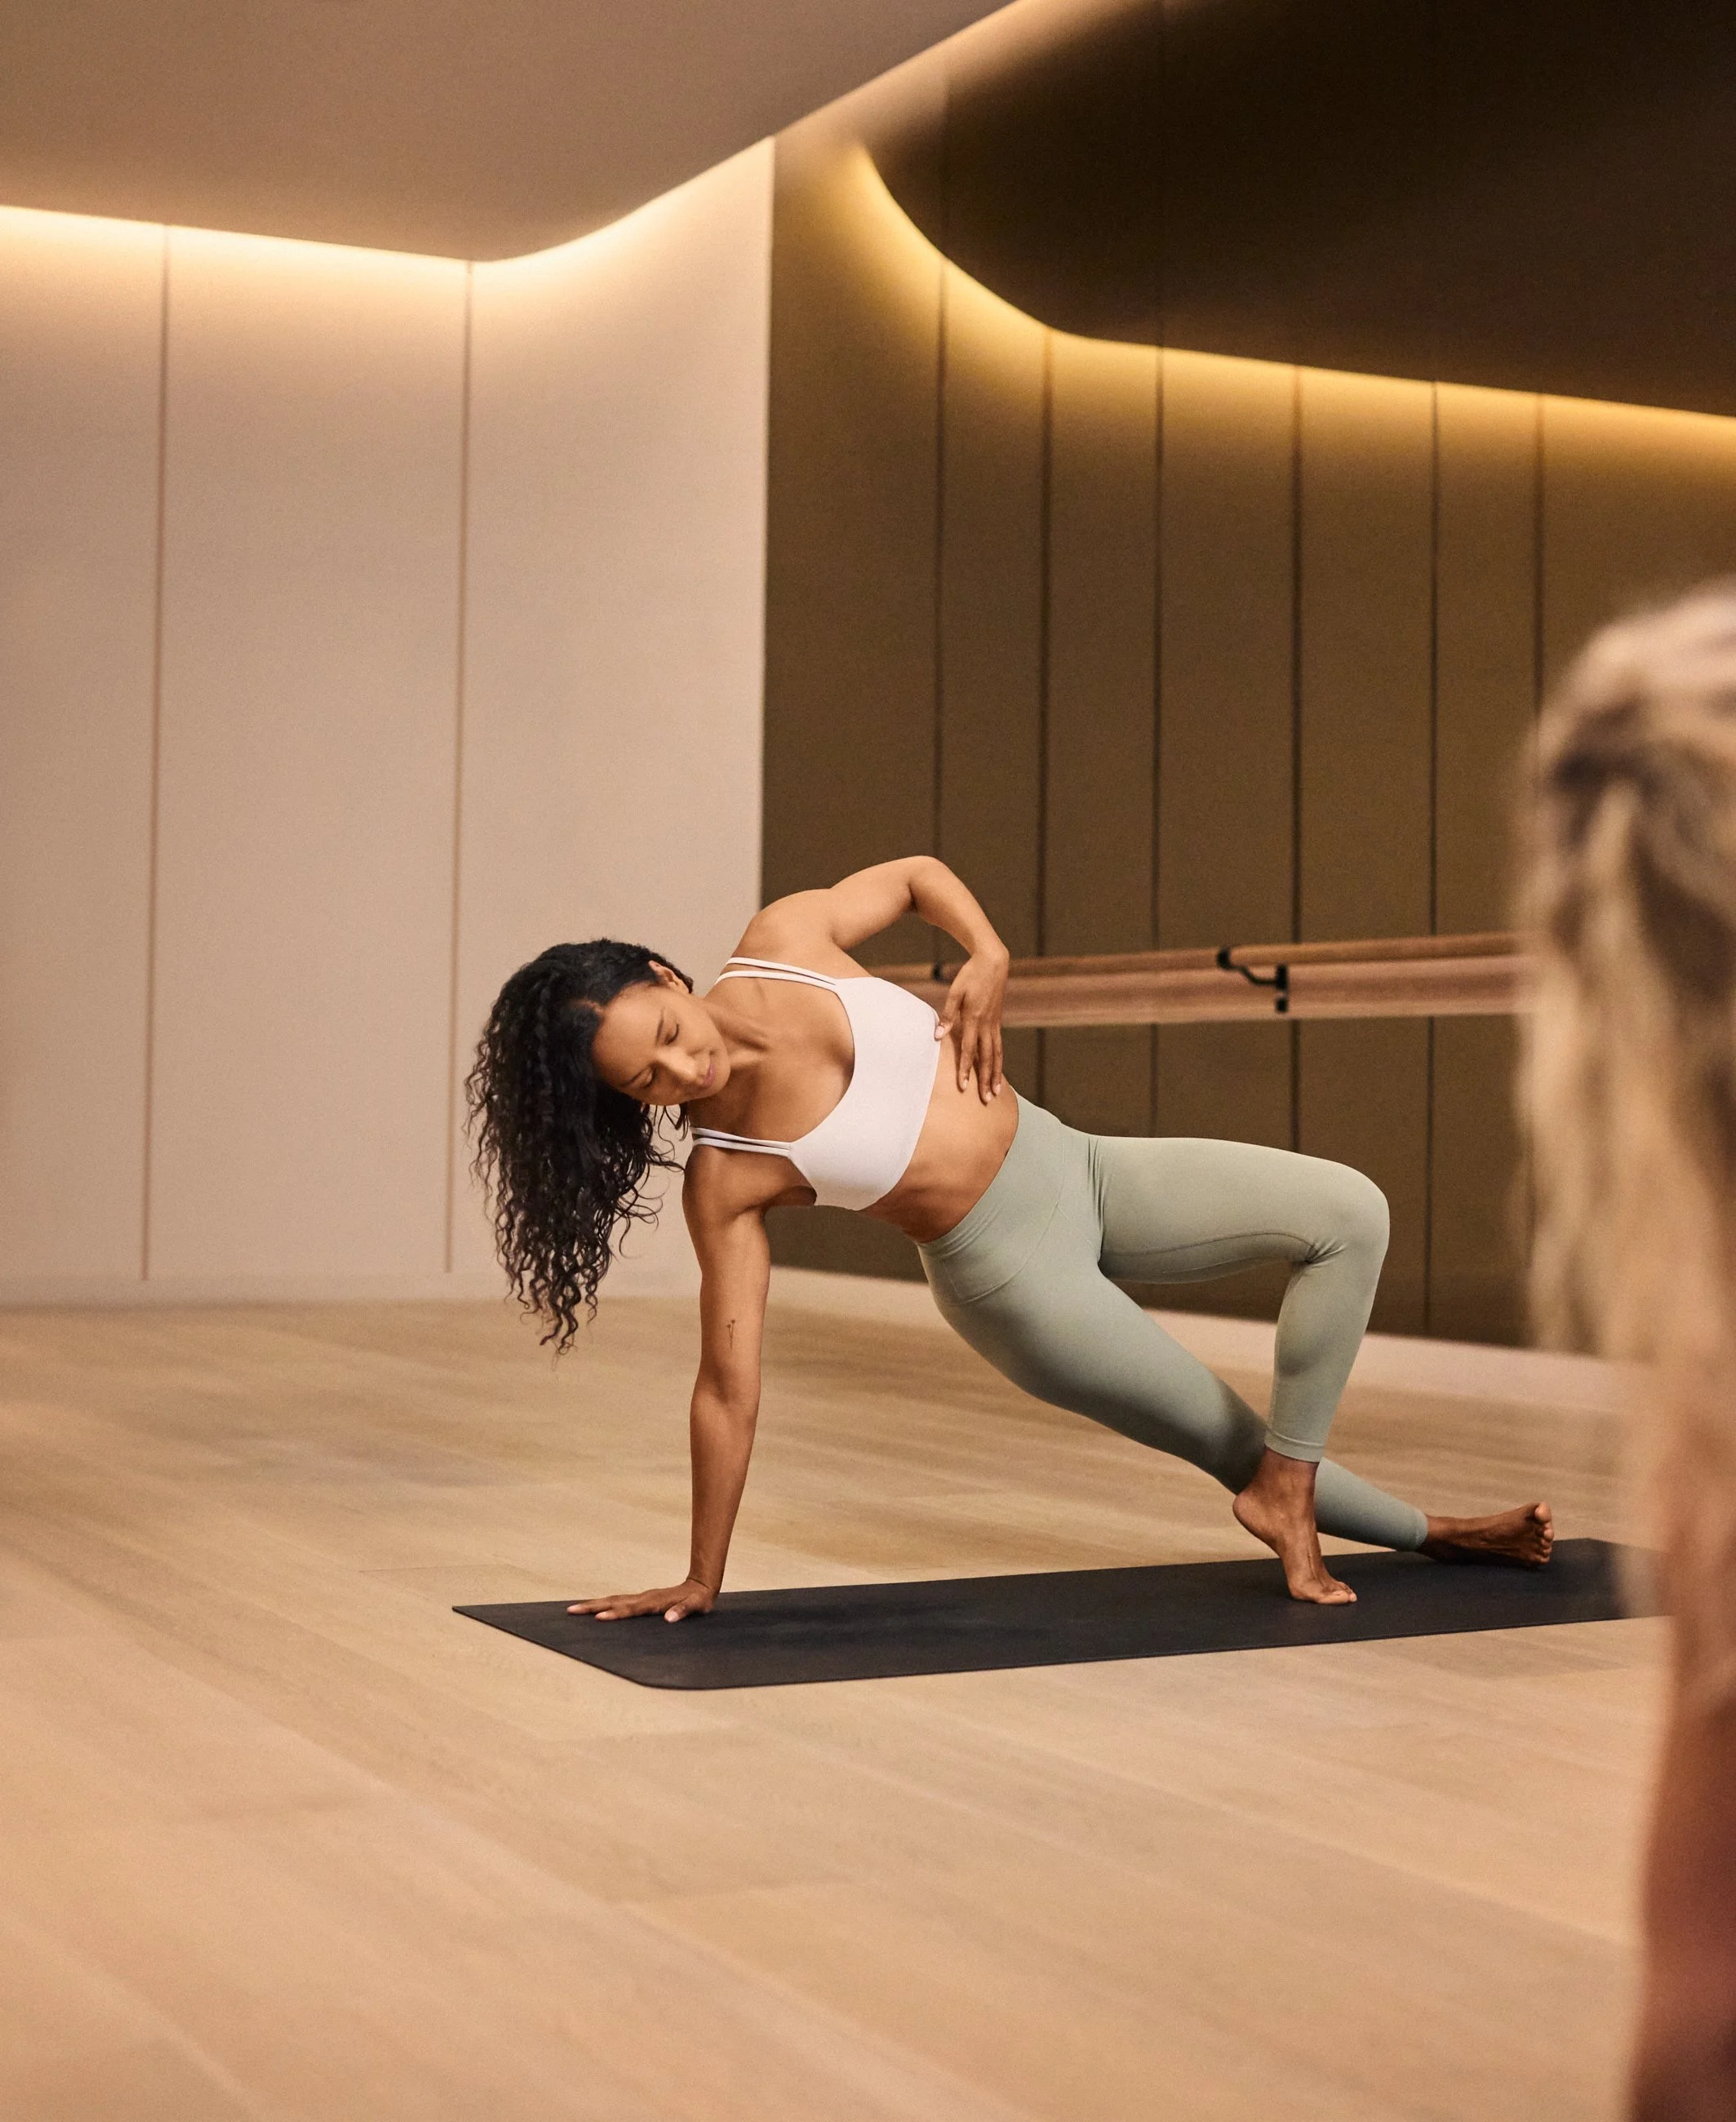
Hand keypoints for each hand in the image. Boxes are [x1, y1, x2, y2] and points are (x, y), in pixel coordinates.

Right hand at [568, 1577, 716, 1622]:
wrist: (701, 1584)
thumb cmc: (699, 1599)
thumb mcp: (696, 1606)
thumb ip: (684, 1611)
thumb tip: (669, 1619)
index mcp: (654, 1602)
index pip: (630, 1609)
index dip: (615, 1614)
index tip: (598, 1618)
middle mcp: (644, 1598)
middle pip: (613, 1601)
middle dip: (592, 1606)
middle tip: (571, 1610)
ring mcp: (641, 1597)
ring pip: (613, 1600)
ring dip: (594, 1604)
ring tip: (575, 1608)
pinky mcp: (642, 1600)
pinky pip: (618, 1602)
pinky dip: (604, 1604)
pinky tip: (596, 1608)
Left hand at [935, 947, 1007, 1101]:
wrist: (993, 962)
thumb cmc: (970, 975)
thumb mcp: (954, 992)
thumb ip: (947, 1015)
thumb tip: (938, 1036)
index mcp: (974, 1018)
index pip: (968, 1049)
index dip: (965, 1069)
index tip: (963, 1086)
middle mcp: (986, 1024)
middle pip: (986, 1057)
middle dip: (985, 1080)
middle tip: (986, 1100)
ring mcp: (994, 1024)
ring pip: (996, 1054)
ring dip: (996, 1075)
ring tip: (997, 1093)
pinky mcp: (997, 1021)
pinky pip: (999, 1046)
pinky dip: (999, 1061)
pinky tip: (998, 1072)